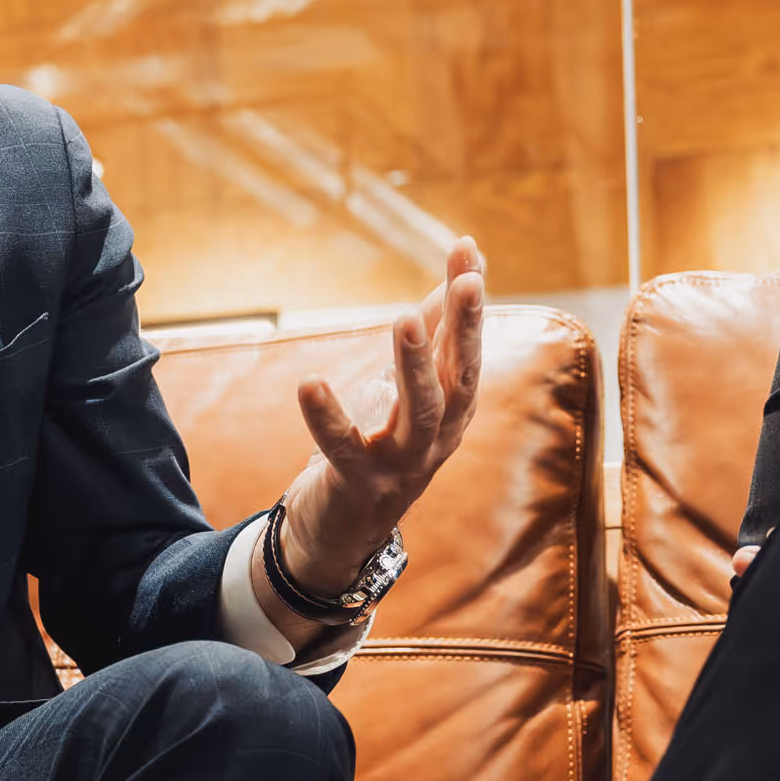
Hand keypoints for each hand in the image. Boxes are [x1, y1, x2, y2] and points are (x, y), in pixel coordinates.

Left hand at [268, 238, 488, 608]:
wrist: (341, 533)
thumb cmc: (379, 452)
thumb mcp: (407, 392)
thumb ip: (430, 341)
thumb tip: (452, 280)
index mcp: (452, 410)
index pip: (467, 346)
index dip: (469, 300)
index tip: (467, 247)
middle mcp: (438, 437)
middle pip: (459, 378)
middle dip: (465, 328)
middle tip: (467, 280)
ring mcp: (403, 465)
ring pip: (420, 412)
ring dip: (414, 364)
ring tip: (403, 318)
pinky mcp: (360, 484)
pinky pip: (344, 449)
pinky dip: (327, 417)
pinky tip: (310, 383)